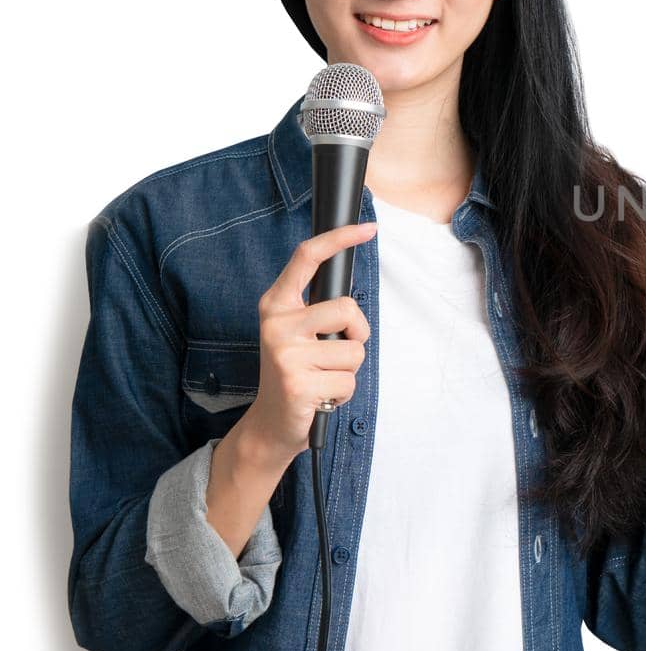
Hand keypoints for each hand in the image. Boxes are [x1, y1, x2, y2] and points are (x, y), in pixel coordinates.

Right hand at [244, 220, 376, 460]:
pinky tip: (320, 398)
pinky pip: (348, 382)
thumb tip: (352, 301)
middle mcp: (277, 323)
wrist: (271, 423)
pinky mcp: (297, 382)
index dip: (339, 239)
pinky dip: (343, 394)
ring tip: (322, 379)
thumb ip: (321, 312)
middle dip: (356, 334)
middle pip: (348, 309)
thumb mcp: (300, 334)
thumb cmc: (296, 373)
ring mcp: (285, 353)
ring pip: (355, 351)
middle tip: (334, 354)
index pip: (307, 258)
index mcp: (277, 305)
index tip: (368, 227)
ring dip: (347, 371)